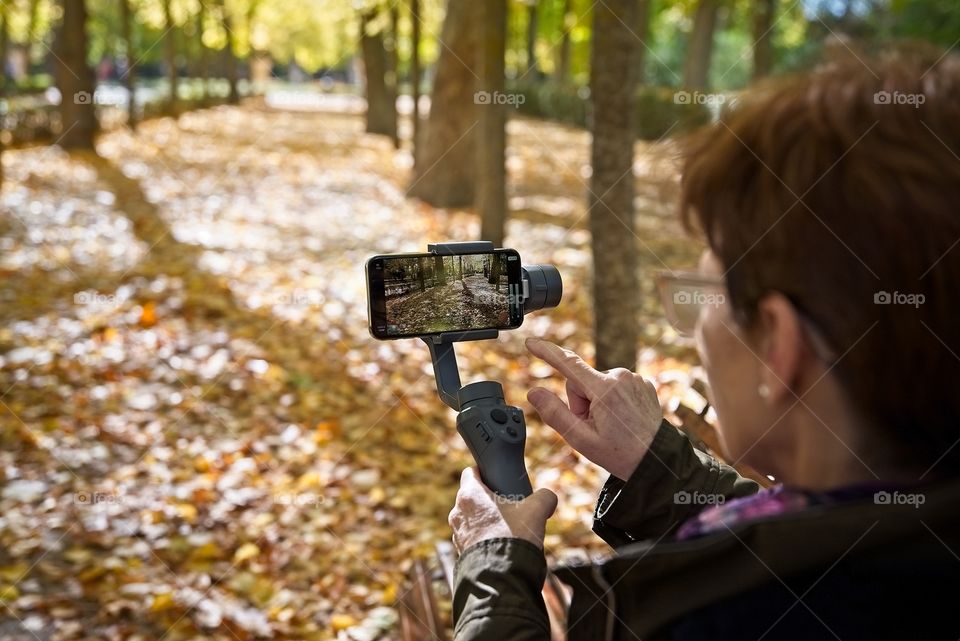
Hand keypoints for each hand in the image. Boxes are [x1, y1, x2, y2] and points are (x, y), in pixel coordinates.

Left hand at [448, 467, 557, 551]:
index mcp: (470, 495)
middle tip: (509, 505)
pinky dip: (484, 539)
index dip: (484, 472)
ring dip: (486, 521)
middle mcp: (458, 512)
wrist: (501, 579)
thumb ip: (544, 497)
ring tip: (507, 528)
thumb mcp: (536, 511)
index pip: (470, 473)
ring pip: (471, 519)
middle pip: (472, 497)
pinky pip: (472, 539)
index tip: (497, 478)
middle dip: (489, 499)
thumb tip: (548, 498)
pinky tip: (502, 545)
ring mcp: (457, 534)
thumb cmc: (513, 538)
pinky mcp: (461, 553)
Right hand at [525, 338, 662, 480]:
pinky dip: (613, 400)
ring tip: (611, 425)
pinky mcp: (642, 382)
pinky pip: (615, 385)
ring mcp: (633, 378)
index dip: (546, 352)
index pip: (567, 364)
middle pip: (580, 381)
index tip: (531, 342)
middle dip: (580, 402)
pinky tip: (622, 418)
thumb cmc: (619, 453)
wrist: (657, 460)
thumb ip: (554, 414)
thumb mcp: (581, 439)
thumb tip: (534, 392)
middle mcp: (620, 376)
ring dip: (597, 402)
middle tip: (593, 426)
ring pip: (597, 384)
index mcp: (604, 389)